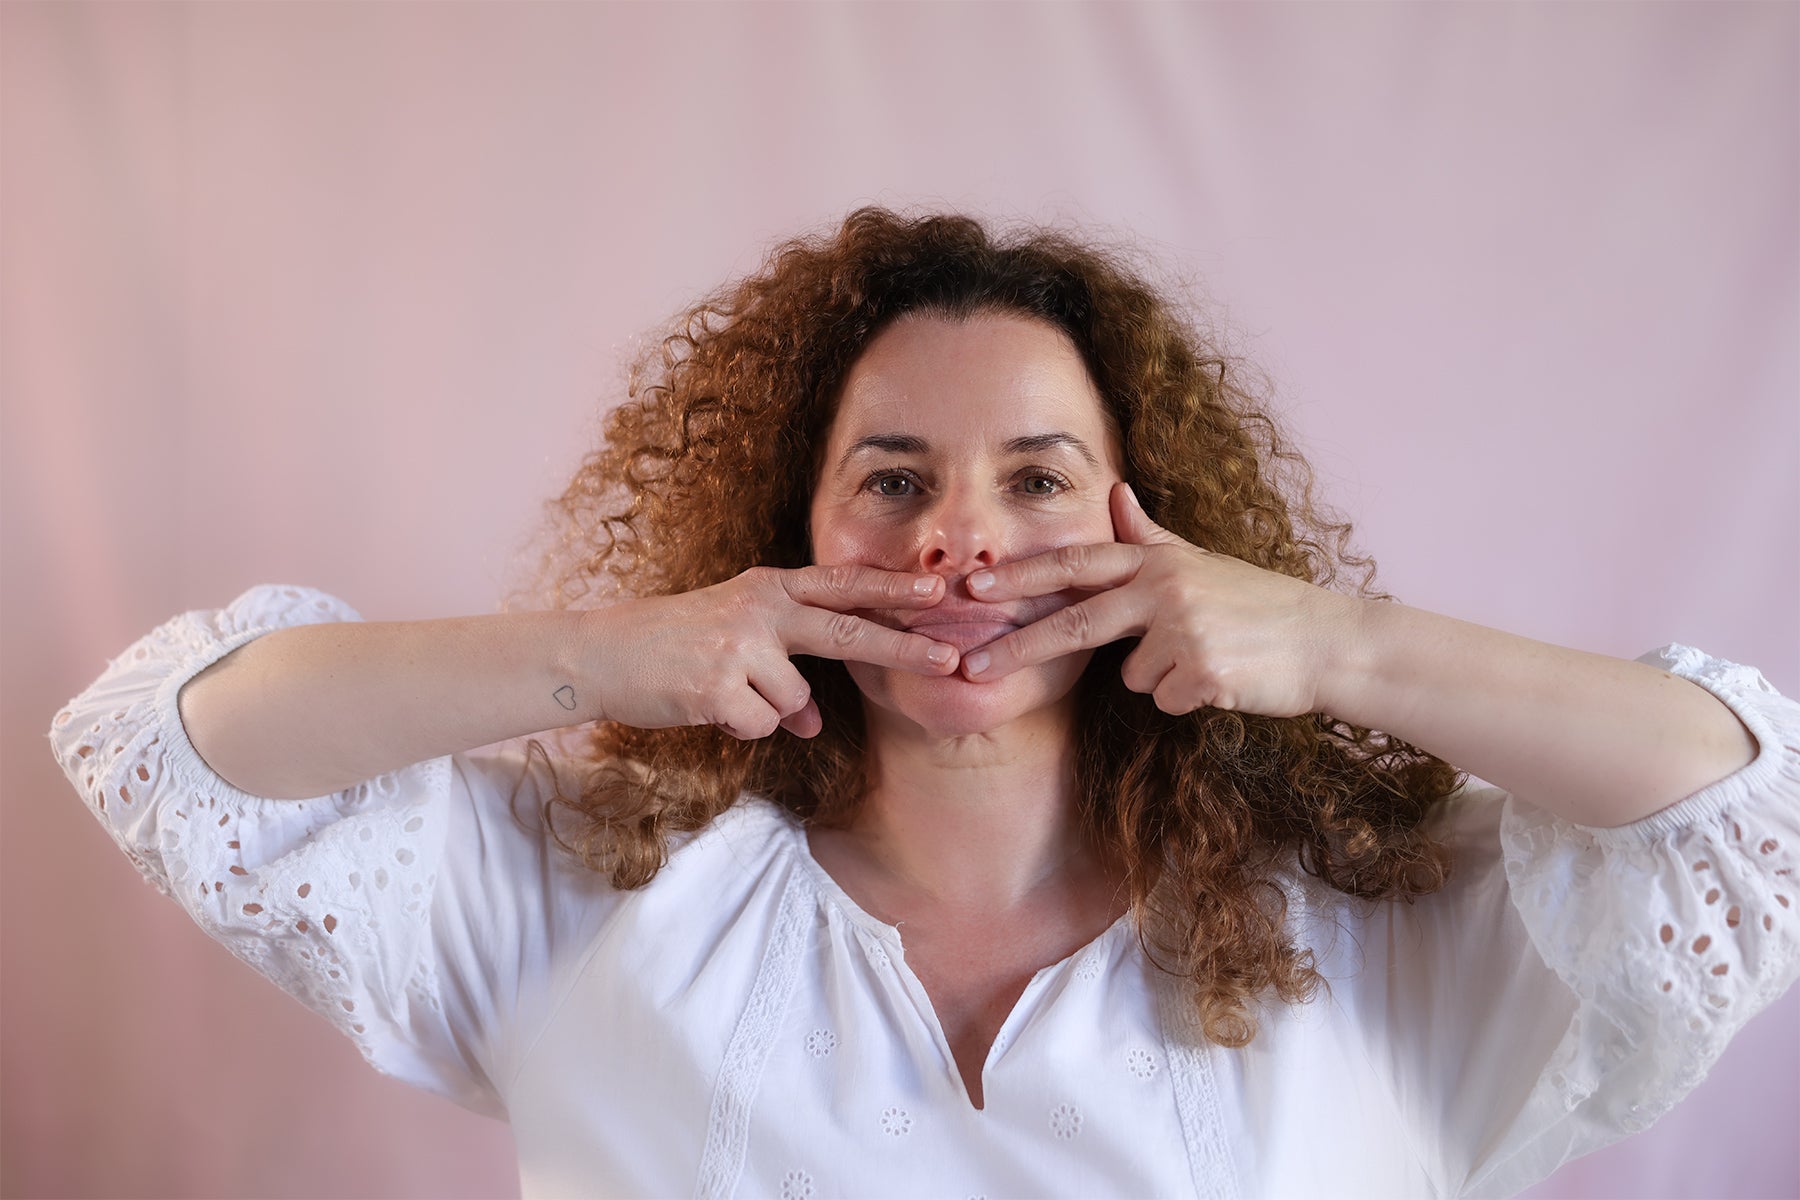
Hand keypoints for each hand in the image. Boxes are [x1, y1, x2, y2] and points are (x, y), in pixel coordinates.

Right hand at [584, 565, 958, 738]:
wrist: (601, 654)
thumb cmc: (670, 645)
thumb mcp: (732, 639)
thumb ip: (780, 668)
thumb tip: (812, 722)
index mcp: (767, 587)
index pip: (841, 585)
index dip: (891, 587)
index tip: (937, 587)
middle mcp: (759, 609)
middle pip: (848, 630)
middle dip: (903, 645)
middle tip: (948, 656)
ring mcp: (740, 646)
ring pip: (794, 700)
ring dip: (764, 710)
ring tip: (719, 691)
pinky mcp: (719, 686)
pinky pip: (763, 725)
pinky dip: (740, 726)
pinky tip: (705, 705)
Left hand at [959, 484, 1360, 716]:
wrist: (1327, 643)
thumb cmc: (1260, 605)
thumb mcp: (1202, 562)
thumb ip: (1151, 536)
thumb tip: (1118, 492)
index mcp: (1159, 561)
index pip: (1077, 562)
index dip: (1024, 573)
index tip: (975, 583)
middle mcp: (1165, 589)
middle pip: (1075, 623)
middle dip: (1017, 648)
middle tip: (969, 669)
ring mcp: (1184, 631)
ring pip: (1131, 674)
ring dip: (1161, 677)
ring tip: (1208, 657)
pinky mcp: (1202, 673)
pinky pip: (1163, 699)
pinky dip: (1187, 697)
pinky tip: (1223, 678)